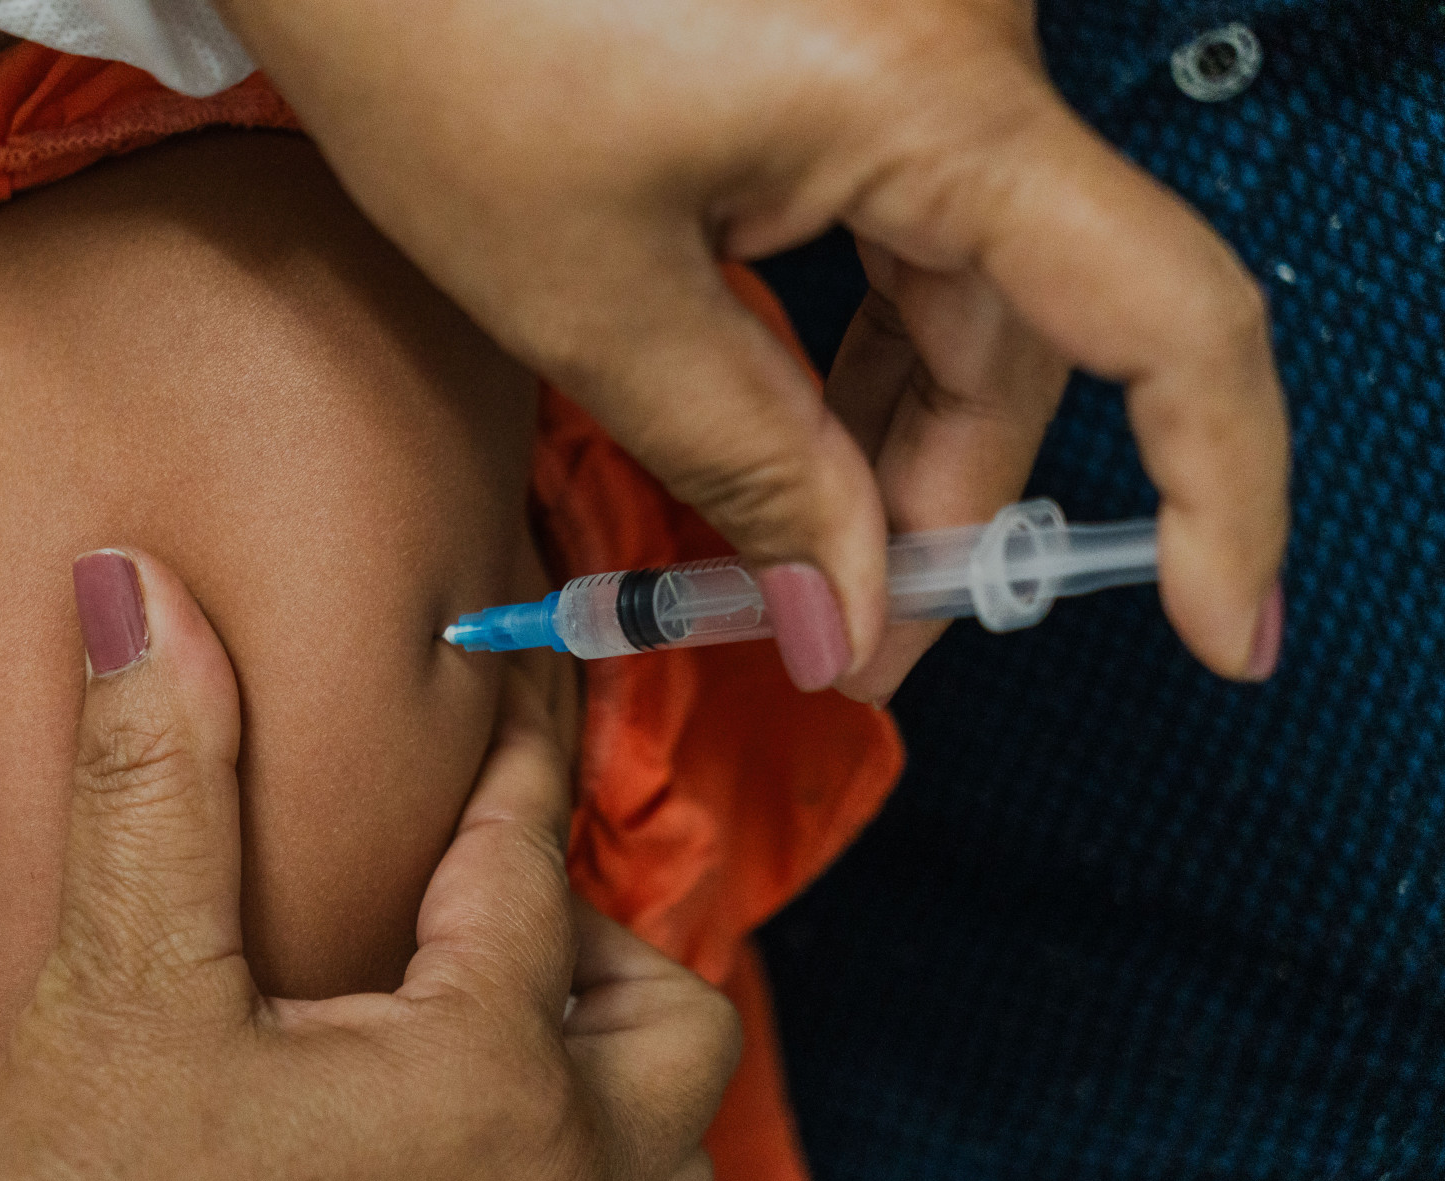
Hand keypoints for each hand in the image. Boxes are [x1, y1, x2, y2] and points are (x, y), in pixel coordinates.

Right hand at [0, 550, 738, 1180]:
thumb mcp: (118, 1000)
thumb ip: (156, 786)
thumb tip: (138, 589)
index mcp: (485, 1081)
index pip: (535, 863)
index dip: (520, 752)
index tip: (522, 679)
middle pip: (669, 1018)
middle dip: (595, 941)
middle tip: (478, 909)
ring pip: (665, 1141)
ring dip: (600, 1059)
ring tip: (476, 1019)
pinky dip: (578, 1162)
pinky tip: (456, 1146)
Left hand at [216, 0, 1289, 692]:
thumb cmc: (438, 39)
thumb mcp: (594, 300)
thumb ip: (750, 470)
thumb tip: (850, 617)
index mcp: (930, 96)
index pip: (1168, 319)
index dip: (1218, 497)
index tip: (1215, 636)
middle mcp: (961, 51)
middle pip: (1033, 335)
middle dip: (945, 511)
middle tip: (850, 643)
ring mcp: (916, 42)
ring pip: (966, 294)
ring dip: (896, 439)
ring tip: (804, 562)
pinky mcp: (857, 48)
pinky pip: (907, 228)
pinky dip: (857, 348)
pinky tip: (797, 432)